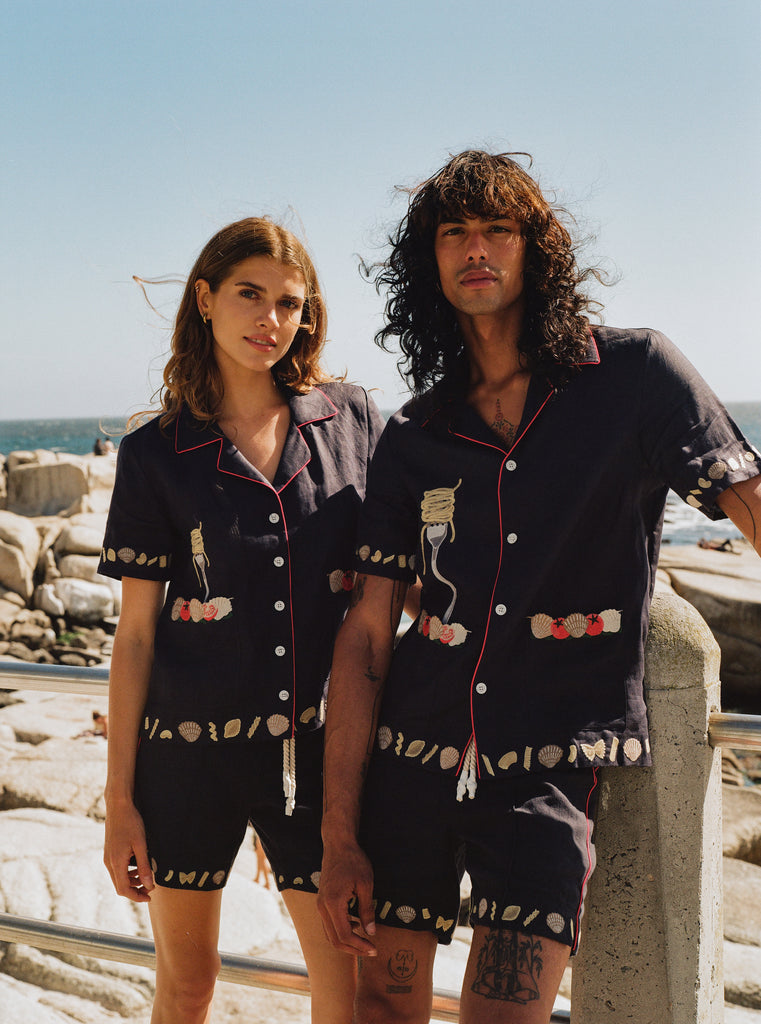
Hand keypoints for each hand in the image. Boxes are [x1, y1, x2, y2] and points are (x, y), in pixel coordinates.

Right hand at [103, 799, 154, 902]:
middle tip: (150, 889)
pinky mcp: (109, 852)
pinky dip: (127, 872)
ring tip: (146, 877)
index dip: (137, 896)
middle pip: (120, 886)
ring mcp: (108, 857)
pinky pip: (117, 869)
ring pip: (118, 878)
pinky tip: (138, 866)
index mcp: (116, 863)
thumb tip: (148, 885)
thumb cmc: (131, 823)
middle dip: (135, 890)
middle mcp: (109, 862)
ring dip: (132, 881)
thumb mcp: (141, 844)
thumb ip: (144, 866)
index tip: (149, 896)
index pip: (124, 890)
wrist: (118, 806)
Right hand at [317, 839, 376, 956]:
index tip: (374, 948)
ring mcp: (320, 904)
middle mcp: (322, 907)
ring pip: (330, 934)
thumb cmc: (353, 861)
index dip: (359, 945)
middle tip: (371, 950)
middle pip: (334, 939)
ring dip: (346, 941)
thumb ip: (367, 910)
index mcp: (333, 903)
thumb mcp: (365, 884)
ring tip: (365, 940)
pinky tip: (355, 924)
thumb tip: (371, 932)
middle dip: (353, 948)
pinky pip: (328, 924)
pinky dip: (341, 930)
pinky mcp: (321, 901)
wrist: (338, 844)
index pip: (344, 935)